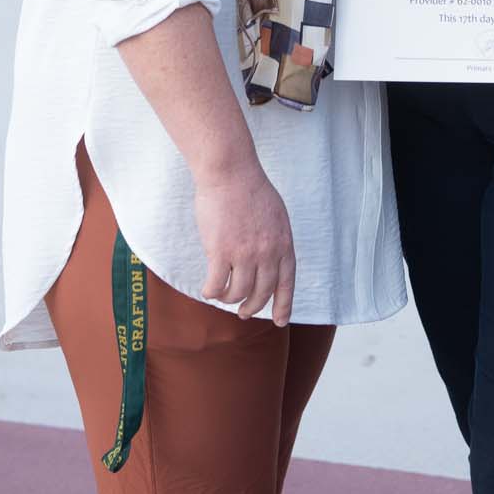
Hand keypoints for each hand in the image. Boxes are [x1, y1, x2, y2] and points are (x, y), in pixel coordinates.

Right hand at [193, 162, 295, 325]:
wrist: (230, 171)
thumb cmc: (250, 188)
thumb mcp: (276, 215)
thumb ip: (275, 239)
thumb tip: (270, 262)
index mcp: (283, 243)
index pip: (286, 283)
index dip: (283, 305)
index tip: (280, 321)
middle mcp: (267, 253)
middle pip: (261, 293)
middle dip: (252, 307)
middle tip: (244, 312)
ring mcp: (244, 254)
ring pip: (238, 293)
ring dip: (229, 298)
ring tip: (222, 295)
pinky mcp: (220, 252)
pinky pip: (216, 285)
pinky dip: (211, 292)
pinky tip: (208, 289)